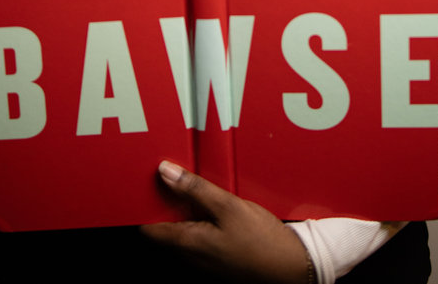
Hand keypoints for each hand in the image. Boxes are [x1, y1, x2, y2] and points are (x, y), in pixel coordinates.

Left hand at [140, 161, 311, 282]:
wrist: (293, 267)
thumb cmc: (262, 242)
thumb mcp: (228, 207)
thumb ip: (195, 189)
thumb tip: (165, 172)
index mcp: (187, 243)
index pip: (149, 225)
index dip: (144, 202)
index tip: (145, 180)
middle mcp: (191, 254)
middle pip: (166, 224)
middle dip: (166, 199)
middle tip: (171, 171)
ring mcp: (205, 256)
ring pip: (184, 227)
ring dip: (185, 205)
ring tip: (194, 181)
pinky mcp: (219, 254)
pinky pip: (200, 231)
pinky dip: (201, 214)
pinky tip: (214, 199)